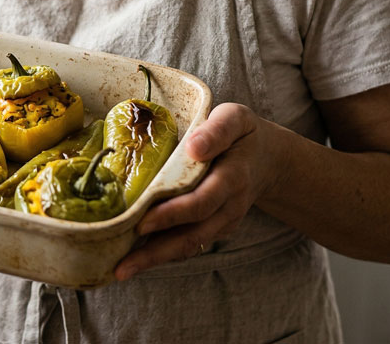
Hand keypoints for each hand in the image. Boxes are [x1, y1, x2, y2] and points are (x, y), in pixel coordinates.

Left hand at [113, 103, 283, 279]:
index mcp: (232, 178)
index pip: (201, 202)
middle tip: (122, 265)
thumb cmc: (243, 135)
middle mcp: (228, 207)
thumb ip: (217, 130)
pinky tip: (135, 259)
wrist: (269, 160)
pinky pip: (188, 244)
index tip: (143, 222)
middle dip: (156, 252)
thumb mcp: (236, 119)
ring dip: (155, 260)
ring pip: (188, 245)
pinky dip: (163, 254)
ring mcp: (222, 222)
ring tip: (121, 270)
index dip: (172, 214)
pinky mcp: (214, 229)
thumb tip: (193, 147)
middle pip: (192, 235)